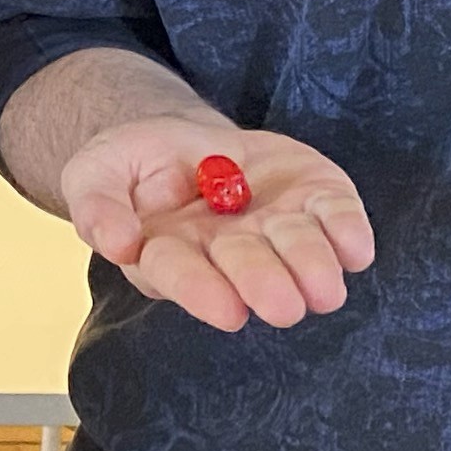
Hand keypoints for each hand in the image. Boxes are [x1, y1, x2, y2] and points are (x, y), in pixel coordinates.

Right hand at [60, 114, 375, 333]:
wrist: (184, 140)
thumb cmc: (134, 165)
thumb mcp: (95, 170)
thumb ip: (95, 204)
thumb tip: (117, 242)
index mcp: (168, 252)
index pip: (181, 274)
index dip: (203, 291)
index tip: (228, 310)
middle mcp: (228, 252)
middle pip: (247, 267)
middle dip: (265, 283)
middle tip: (282, 305)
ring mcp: (276, 227)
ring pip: (299, 250)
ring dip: (312, 265)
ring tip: (323, 288)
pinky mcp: (314, 197)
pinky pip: (339, 218)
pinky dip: (349, 231)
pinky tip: (355, 248)